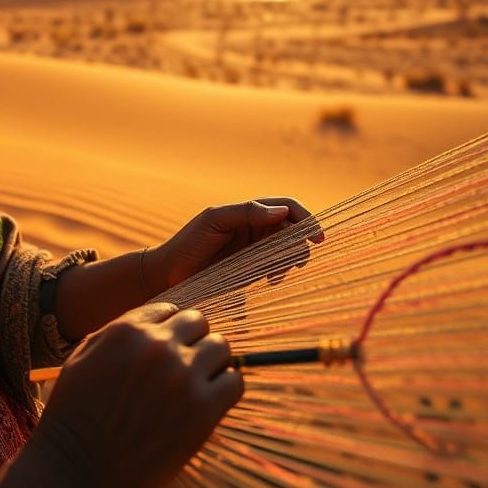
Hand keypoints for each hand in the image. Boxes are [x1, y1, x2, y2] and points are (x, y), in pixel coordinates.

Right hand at [30, 302, 242, 487]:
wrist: (75, 470)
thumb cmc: (74, 415)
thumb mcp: (83, 356)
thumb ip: (119, 332)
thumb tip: (156, 323)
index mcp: (127, 330)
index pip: (170, 310)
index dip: (168, 332)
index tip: (165, 353)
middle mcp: (158, 346)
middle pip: (199, 322)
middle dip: (193, 341)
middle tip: (184, 368)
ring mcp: (183, 377)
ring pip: (221, 347)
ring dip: (212, 363)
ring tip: (198, 385)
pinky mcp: (202, 412)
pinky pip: (234, 382)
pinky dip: (226, 388)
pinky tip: (209, 403)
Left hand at [146, 197, 313, 291]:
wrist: (170, 272)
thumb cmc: (189, 241)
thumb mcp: (214, 219)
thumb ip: (246, 212)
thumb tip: (281, 211)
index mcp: (250, 211)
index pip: (287, 207)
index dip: (306, 218)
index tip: (317, 237)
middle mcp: (256, 227)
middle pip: (292, 230)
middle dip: (300, 244)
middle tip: (298, 261)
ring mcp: (256, 249)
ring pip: (287, 250)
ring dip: (291, 260)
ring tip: (278, 274)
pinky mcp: (253, 270)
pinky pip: (276, 268)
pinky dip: (280, 272)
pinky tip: (271, 280)